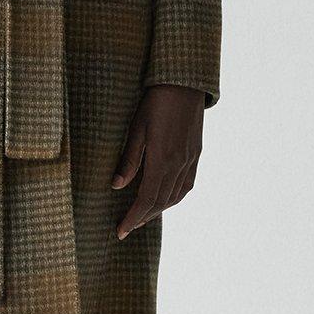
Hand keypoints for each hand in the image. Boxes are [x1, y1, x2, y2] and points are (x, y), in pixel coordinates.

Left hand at [111, 84, 204, 238]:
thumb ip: (129, 160)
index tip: (120, 231)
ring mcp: (191, 159)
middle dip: (143, 218)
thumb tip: (117, 186)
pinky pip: (187, 185)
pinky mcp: (196, 153)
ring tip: (142, 217)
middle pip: (161, 202)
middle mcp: (180, 164)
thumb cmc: (155, 101)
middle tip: (126, 227)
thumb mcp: (136, 128)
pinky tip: (164, 199)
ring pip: (176, 196)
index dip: (133, 218)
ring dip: (159, 210)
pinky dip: (174, 197)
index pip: (147, 199)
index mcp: (163, 159)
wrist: (184, 82)